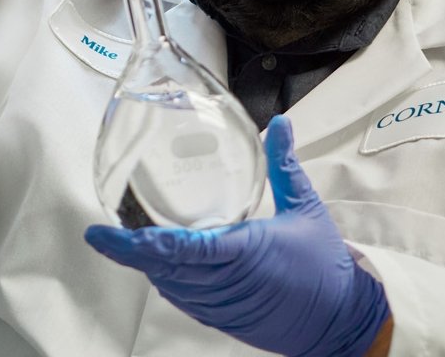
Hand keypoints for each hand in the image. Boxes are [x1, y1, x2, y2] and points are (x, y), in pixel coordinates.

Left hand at [85, 115, 391, 356]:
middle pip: (162, 268)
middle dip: (130, 252)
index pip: (180, 249)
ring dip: (148, 266)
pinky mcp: (221, 319)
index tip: (104, 234)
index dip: (137, 245)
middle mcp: (225, 282)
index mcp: (243, 252)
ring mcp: (220, 305)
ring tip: (126, 242)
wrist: (342, 321)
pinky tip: (159, 263)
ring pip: (169, 285)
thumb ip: (284, 164)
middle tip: (102, 234)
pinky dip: (168, 281)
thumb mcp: (305, 207)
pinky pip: (183, 299)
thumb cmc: (325, 267)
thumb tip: (280, 124)